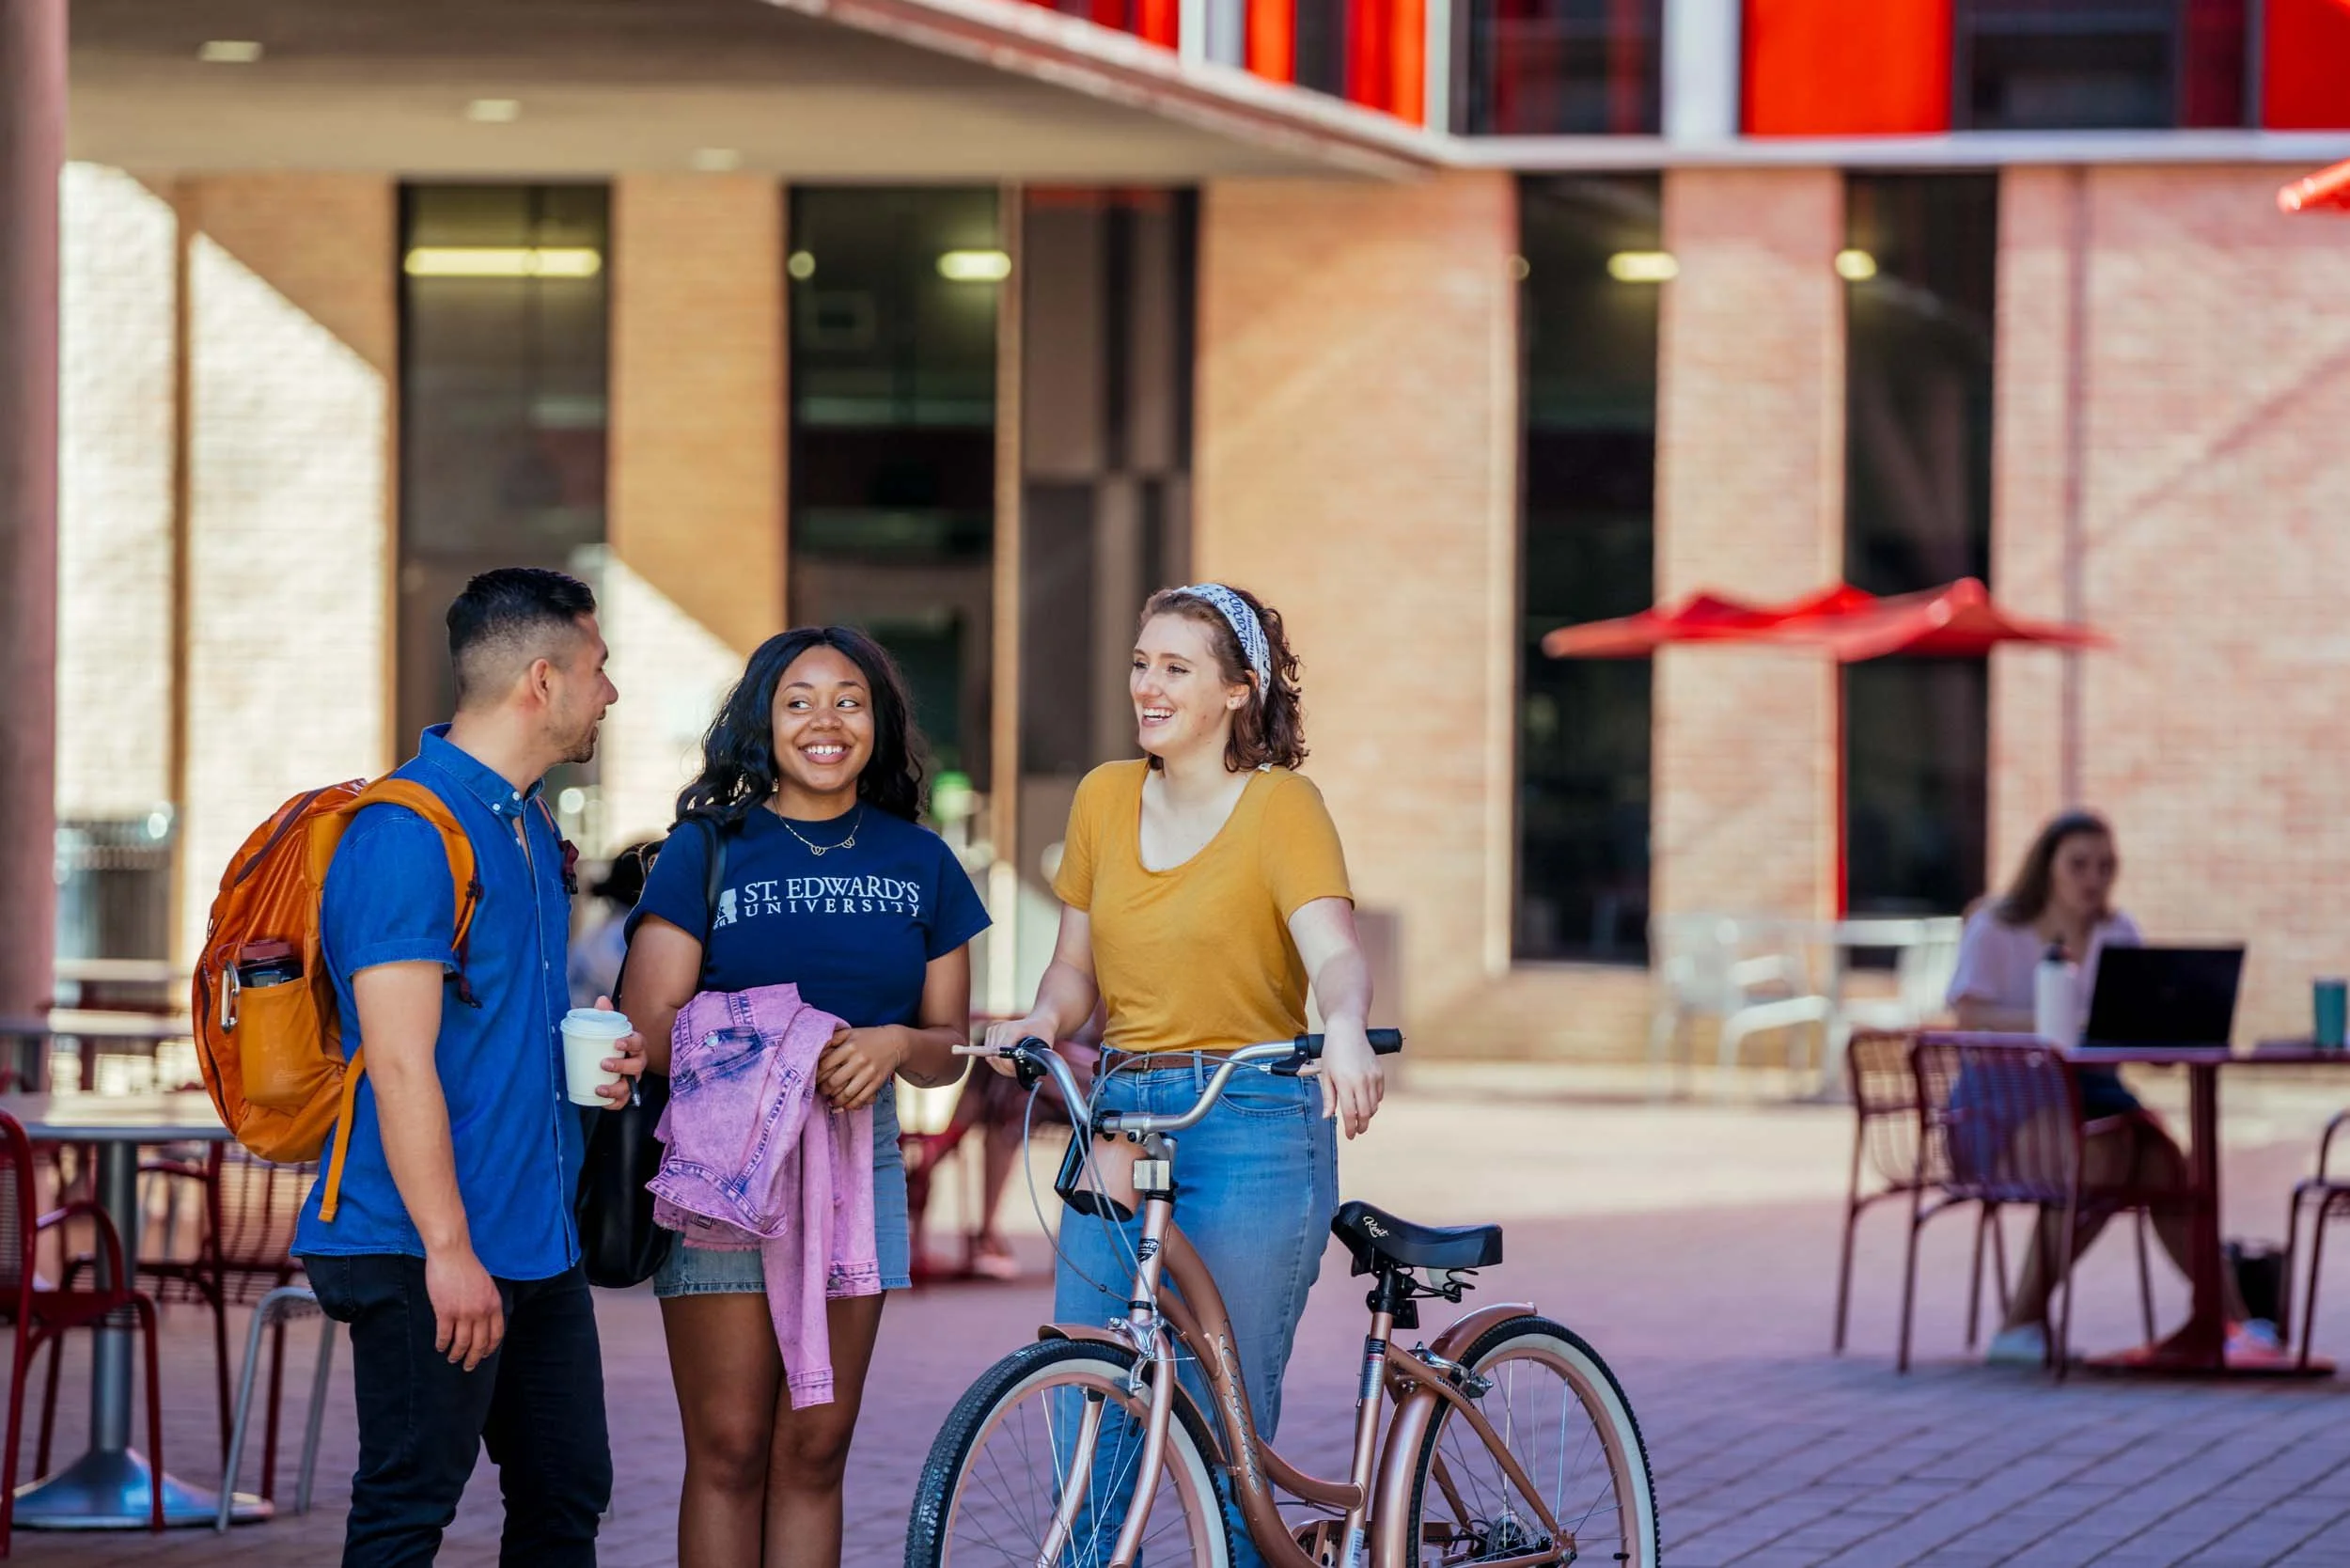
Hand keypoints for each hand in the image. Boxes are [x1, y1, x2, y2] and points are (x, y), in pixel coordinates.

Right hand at [426, 1247, 504, 1370]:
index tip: (484, 1354)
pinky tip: (440, 1347)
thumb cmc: (468, 1267)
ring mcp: (463, 1313)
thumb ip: (487, 1303)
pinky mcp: (445, 1312)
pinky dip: (442, 1344)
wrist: (452, 1254)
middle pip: (479, 1343)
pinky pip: (444, 1335)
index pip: (496, 1334)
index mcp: (493, 1304)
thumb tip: (484, 1321)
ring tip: (452, 1358)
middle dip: (474, 1358)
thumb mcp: (487, 1285)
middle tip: (468, 1366)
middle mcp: (481, 1312)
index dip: (489, 1348)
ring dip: (456, 1354)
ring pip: (461, 1343)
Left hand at [592, 994, 644, 1106]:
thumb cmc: (610, 1042)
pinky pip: (623, 1101)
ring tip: (599, 1088)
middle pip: (637, 1066)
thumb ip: (605, 1014)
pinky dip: (614, 1103)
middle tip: (603, 1063)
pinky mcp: (625, 1092)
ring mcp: (632, 1079)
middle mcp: (637, 1062)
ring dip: (616, 1088)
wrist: (608, 1057)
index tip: (617, 1042)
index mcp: (635, 1045)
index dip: (630, 1043)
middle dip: (621, 1066)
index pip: (639, 1042)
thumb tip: (601, 1000)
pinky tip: (601, 1101)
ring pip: (630, 1086)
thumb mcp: (608, 1028)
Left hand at [817, 1026, 904, 1109]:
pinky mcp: (877, 1082)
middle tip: (822, 1091)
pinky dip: (851, 1105)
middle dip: (824, 1090)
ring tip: (831, 1102)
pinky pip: (862, 1098)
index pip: (825, 1065)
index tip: (815, 1079)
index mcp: (849, 1047)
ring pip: (847, 1093)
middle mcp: (859, 1060)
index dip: (817, 1075)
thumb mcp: (850, 1032)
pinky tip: (845, 1105)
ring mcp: (869, 1072)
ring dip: (836, 1101)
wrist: (895, 1042)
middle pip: (834, 1082)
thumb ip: (833, 1038)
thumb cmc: (868, 1037)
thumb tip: (816, 1049)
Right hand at [982, 1015, 1055, 1077]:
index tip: (1018, 1072)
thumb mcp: (1044, 1047)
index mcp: (1014, 1030)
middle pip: (994, 1057)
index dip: (1008, 1067)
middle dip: (1005, 1069)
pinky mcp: (991, 1031)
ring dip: (1000, 1067)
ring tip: (1013, 1068)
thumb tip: (1028, 1074)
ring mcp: (995, 1029)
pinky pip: (989, 1054)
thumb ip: (1036, 1059)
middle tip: (1016, 1072)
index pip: (1002, 1053)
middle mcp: (1002, 1027)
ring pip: (990, 1057)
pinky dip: (997, 1061)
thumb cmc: (1043, 1034)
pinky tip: (1008, 1061)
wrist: (1039, 1020)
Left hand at [1305, 1020, 1383, 1139]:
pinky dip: (1374, 1101)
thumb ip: (1328, 1098)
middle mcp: (1361, 1081)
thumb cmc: (1332, 1053)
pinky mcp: (1379, 1072)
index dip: (1350, 1128)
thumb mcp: (1325, 1075)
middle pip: (1366, 1113)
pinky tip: (1366, 1101)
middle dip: (1362, 1125)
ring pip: (1374, 1105)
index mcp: (1345, 1083)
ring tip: (1360, 1116)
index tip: (1350, 1135)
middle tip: (1357, 1131)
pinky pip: (1379, 1094)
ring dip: (1368, 1114)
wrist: (1347, 1031)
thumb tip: (1328, 1117)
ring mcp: (1372, 1077)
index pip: (1350, 1113)